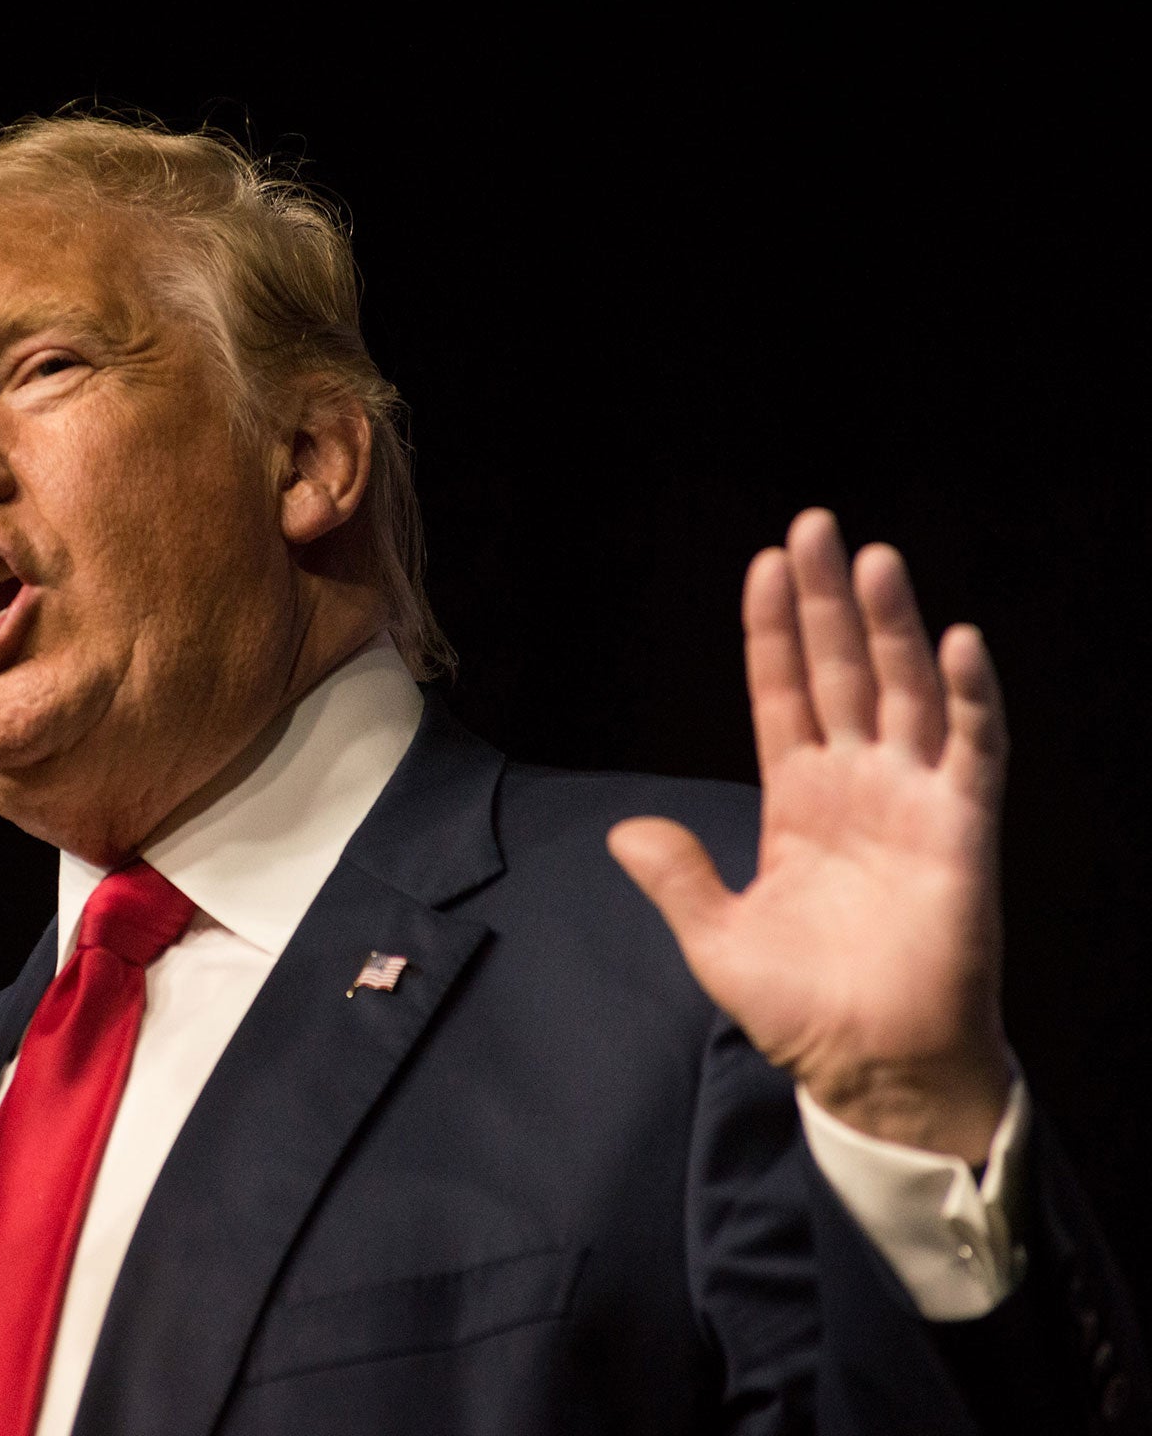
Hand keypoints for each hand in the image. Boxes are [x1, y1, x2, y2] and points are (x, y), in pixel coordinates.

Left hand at [608, 509, 1013, 1165]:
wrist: (871, 1068)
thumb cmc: (802, 1008)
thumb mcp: (715, 938)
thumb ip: (676, 877)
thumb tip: (624, 831)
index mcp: (797, 801)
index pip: (781, 693)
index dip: (772, 631)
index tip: (763, 565)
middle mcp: (857, 785)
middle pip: (839, 672)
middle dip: (826, 601)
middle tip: (814, 525)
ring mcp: (913, 801)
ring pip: (903, 692)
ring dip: (892, 627)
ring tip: (874, 560)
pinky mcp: (962, 831)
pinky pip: (971, 750)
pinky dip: (969, 697)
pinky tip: (957, 641)